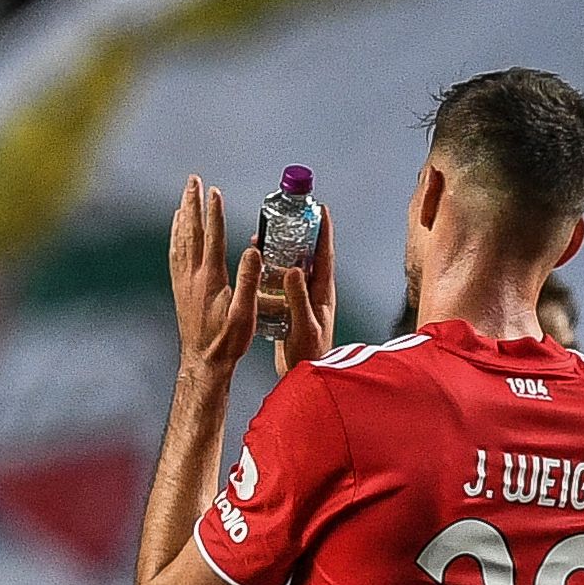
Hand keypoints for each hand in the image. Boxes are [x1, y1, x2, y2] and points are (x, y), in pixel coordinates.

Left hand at [169, 176, 261, 373]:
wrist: (203, 362)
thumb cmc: (229, 340)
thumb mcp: (245, 313)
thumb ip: (249, 281)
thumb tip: (252, 250)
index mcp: (210, 278)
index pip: (212, 237)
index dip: (214, 213)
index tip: (214, 191)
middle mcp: (192, 275)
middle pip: (191, 231)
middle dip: (192, 204)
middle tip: (193, 180)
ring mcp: (183, 281)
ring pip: (181, 240)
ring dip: (183, 215)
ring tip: (184, 197)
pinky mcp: (180, 289)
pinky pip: (175, 254)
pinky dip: (176, 235)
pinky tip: (177, 229)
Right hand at [270, 205, 336, 376]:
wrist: (304, 376)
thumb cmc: (310, 354)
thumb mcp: (304, 325)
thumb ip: (299, 299)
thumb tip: (292, 270)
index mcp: (324, 292)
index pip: (325, 254)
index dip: (323, 231)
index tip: (320, 208)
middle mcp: (316, 291)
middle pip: (308, 255)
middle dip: (298, 234)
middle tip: (283, 217)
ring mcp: (304, 299)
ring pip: (293, 266)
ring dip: (281, 251)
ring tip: (264, 236)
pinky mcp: (292, 307)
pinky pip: (282, 282)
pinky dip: (271, 270)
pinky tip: (258, 266)